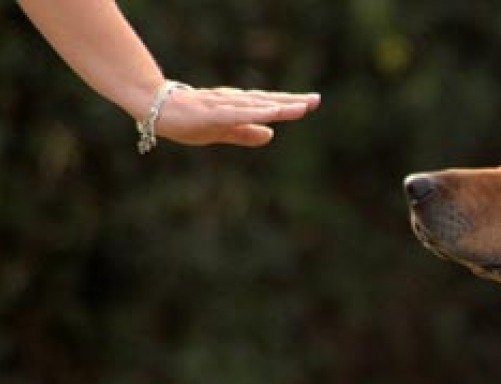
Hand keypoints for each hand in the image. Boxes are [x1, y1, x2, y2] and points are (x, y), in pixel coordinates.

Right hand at [154, 86, 320, 147]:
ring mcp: (222, 106)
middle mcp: (233, 103)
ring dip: (278, 106)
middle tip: (316, 99)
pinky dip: (255, 113)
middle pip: (267, 101)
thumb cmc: (187, 119)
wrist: (153, 108)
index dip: (290, 104)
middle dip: (292, 101)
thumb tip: (271, 135)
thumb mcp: (222, 131)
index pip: (268, 104)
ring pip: (255, 106)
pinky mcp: (211, 113)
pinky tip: (270, 113)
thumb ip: (246, 133)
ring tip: (300, 107)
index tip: (313, 102)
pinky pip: (237, 114)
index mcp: (237, 107)